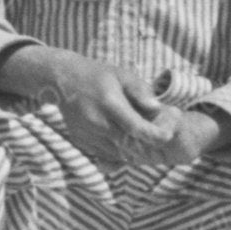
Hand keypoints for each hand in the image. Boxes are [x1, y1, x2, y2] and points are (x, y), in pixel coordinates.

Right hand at [6, 42, 207, 164]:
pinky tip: (125, 139)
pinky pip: (107, 154)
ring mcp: (88, 134)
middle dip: (150, 146)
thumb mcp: (121, 75)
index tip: (168, 134)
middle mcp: (97, 122)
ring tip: (144, 138)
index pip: (137, 128)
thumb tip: (158, 108)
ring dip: (136, 151)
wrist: (62, 79)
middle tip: (160, 136)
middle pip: (131, 146)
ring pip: (120, 154)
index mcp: (109, 104)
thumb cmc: (98, 75)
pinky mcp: (82, 141)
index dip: (156, 135)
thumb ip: (141, 91)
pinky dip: (120, 152)